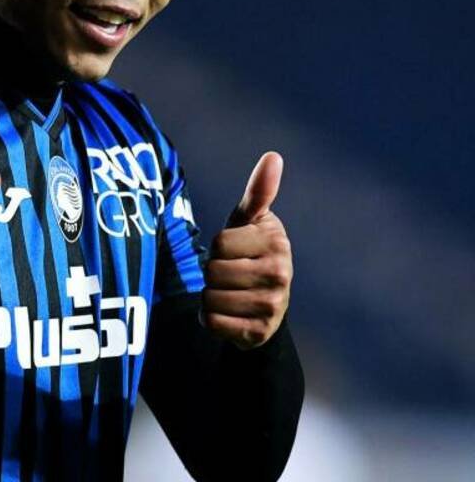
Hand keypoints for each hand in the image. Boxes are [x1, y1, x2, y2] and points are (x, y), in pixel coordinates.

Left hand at [202, 151, 292, 349]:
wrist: (263, 308)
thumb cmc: (248, 253)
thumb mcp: (249, 222)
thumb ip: (258, 191)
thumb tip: (273, 156)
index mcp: (276, 242)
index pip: (219, 242)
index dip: (217, 247)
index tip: (234, 251)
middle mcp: (281, 274)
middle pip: (213, 270)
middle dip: (212, 273)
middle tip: (229, 275)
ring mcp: (272, 306)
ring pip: (210, 297)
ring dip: (209, 297)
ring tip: (228, 294)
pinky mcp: (258, 333)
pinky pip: (213, 322)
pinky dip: (210, 319)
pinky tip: (227, 315)